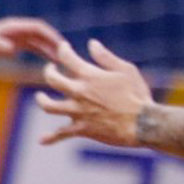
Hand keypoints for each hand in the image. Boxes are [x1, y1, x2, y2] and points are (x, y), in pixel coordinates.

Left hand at [0, 15, 63, 60]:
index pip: (37, 28)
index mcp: (13, 27)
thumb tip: (12, 49)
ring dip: (50, 49)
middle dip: (54, 42)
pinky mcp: (14, 44)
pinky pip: (32, 47)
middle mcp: (18, 30)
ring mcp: (17, 36)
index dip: (50, 35)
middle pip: (41, 34)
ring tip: (62, 60)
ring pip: (39, 41)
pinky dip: (42, 52)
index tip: (61, 44)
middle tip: (67, 54)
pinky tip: (49, 61)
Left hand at [36, 38, 152, 146]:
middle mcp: (79, 93)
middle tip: (51, 69)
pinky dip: (51, 138)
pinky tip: (42, 140)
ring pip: (49, 106)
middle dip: (49, 71)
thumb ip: (105, 57)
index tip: (63, 48)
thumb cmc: (137, 95)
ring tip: (40, 97)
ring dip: (42, 100)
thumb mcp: (125, 70)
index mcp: (89, 76)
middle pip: (52, 79)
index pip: (67, 58)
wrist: (143, 123)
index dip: (63, 50)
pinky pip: (61, 134)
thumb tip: (91, 43)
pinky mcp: (81, 129)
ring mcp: (78, 112)